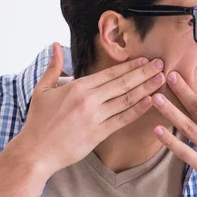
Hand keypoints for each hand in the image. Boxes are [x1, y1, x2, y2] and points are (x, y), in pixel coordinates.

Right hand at [15, 42, 164, 177]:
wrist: (35, 151)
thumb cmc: (38, 121)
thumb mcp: (42, 90)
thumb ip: (53, 67)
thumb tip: (55, 45)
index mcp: (77, 87)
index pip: (109, 73)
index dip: (129, 66)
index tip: (144, 59)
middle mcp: (88, 100)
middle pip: (122, 83)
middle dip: (144, 72)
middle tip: (161, 64)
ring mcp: (95, 117)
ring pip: (126, 99)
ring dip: (146, 88)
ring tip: (161, 79)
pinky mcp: (99, 134)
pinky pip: (123, 119)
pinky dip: (138, 109)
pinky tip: (151, 101)